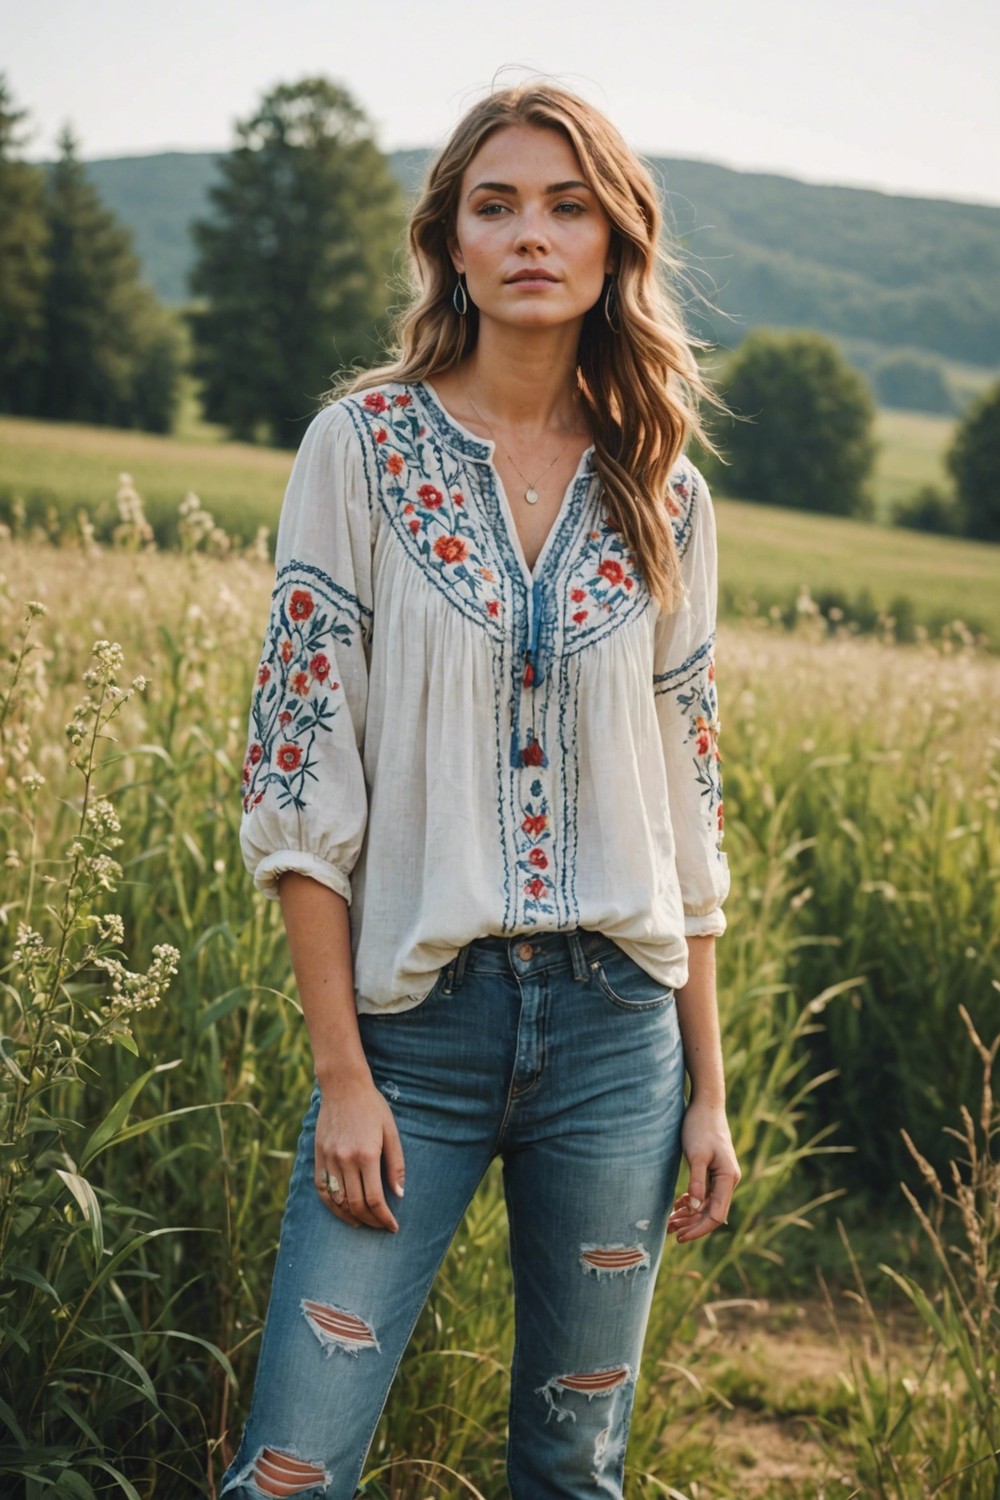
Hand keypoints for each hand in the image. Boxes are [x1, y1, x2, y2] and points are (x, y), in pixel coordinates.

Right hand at [313, 1075, 405, 1231]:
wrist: (343, 1086)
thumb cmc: (372, 1107)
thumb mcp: (391, 1132)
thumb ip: (396, 1165)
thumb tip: (399, 1195)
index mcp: (366, 1154)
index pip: (374, 1199)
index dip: (384, 1218)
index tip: (392, 1227)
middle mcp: (345, 1160)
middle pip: (356, 1204)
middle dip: (370, 1221)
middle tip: (381, 1226)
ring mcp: (329, 1159)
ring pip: (337, 1201)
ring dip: (351, 1217)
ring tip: (363, 1223)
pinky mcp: (318, 1156)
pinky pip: (321, 1189)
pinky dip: (331, 1205)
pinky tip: (342, 1211)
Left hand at [666, 1097, 740, 1243]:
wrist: (706, 1105)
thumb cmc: (700, 1127)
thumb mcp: (696, 1154)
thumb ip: (696, 1182)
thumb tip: (694, 1208)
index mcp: (728, 1178)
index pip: (716, 1215)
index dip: (699, 1229)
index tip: (680, 1236)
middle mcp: (728, 1180)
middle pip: (712, 1213)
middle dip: (692, 1225)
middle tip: (670, 1231)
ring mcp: (722, 1176)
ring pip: (707, 1204)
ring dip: (690, 1215)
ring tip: (670, 1222)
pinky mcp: (714, 1170)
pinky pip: (705, 1194)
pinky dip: (692, 1201)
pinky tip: (678, 1204)